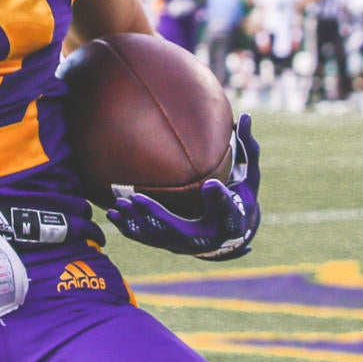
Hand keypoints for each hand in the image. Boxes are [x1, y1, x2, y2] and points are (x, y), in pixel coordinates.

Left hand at [105, 114, 260, 260]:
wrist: (235, 235)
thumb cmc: (241, 201)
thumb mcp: (250, 178)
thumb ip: (248, 149)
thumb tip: (246, 116)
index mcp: (228, 220)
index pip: (225, 209)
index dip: (219, 198)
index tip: (211, 184)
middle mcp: (206, 238)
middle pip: (179, 230)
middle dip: (156, 215)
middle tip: (136, 199)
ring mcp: (186, 244)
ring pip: (158, 237)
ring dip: (137, 223)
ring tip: (118, 205)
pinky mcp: (172, 244)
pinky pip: (148, 239)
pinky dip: (130, 229)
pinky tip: (112, 215)